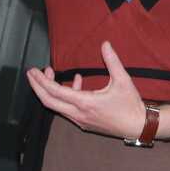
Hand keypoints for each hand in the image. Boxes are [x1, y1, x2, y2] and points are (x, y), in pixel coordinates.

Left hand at [26, 41, 145, 139]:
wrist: (137, 126)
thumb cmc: (130, 104)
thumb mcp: (123, 80)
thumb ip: (112, 61)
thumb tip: (105, 44)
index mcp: (85, 103)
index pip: (56, 92)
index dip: (42, 81)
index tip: (33, 71)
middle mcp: (78, 114)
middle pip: (49, 102)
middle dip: (37, 87)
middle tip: (31, 73)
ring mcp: (80, 120)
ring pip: (57, 106)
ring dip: (51, 91)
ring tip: (50, 74)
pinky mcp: (84, 122)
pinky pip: (67, 109)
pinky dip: (65, 96)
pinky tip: (76, 83)